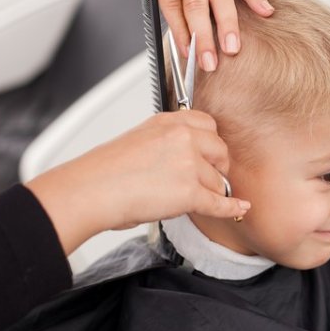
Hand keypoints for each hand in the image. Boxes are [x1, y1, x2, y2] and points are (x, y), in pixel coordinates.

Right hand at [25, 111, 249, 254]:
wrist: (89, 191)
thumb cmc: (105, 171)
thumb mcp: (139, 139)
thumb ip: (167, 141)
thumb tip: (187, 156)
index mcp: (169, 122)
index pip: (209, 125)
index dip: (211, 145)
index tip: (210, 155)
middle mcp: (182, 137)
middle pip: (221, 152)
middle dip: (216, 168)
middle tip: (202, 179)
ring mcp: (188, 163)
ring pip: (218, 181)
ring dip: (207, 192)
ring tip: (180, 199)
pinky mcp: (189, 192)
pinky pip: (220, 202)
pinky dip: (231, 208)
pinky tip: (239, 207)